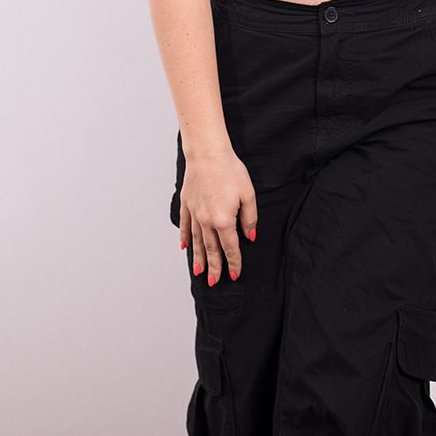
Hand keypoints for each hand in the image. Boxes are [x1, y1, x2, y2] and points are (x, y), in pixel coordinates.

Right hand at [179, 146, 257, 284]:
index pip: (230, 247)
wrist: (207, 153)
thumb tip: (250, 237)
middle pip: (212, 249)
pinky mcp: (186, 204)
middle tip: (214, 282)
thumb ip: (249, 218)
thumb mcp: (247, 193)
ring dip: (198, 259)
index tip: (235, 274)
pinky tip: (185, 248)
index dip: (234, 262)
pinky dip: (186, 238)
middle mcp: (207, 220)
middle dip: (214, 267)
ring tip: (199, 273)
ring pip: (197, 242)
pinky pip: (186, 226)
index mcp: (223, 220)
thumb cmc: (230, 170)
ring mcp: (194, 213)